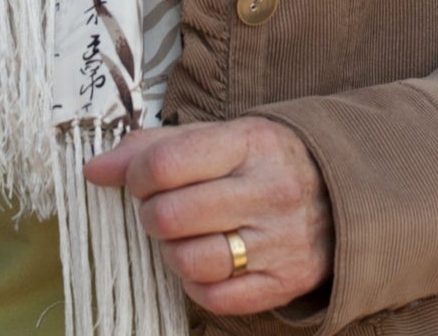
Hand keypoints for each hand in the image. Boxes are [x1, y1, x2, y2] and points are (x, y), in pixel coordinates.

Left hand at [84, 118, 332, 317]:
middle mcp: (269, 192)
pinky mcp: (284, 283)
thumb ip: (154, 148)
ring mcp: (279, 241)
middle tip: (165, 211)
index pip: (165, 164)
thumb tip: (95, 170)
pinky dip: (198, 285)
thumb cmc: (264, 163)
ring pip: (188, 262)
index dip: (136, 177)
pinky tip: (207, 263)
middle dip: (152, 216)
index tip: (140, 181)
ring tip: (186, 237)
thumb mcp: (219, 138)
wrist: (342, 194)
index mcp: (250, 144)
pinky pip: (215, 298)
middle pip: (170, 217)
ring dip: (172, 252)